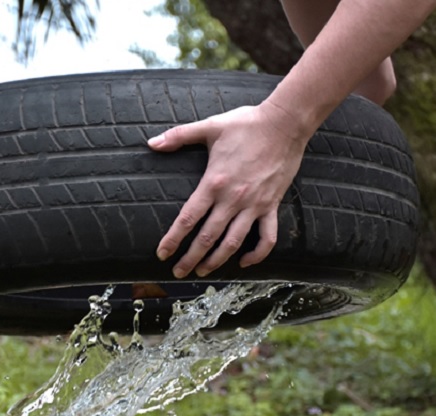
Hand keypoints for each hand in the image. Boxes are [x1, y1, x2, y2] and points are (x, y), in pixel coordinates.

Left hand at [149, 101, 312, 278]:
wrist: (284, 123)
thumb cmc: (246, 124)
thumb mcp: (209, 127)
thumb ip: (178, 136)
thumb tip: (151, 143)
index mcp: (214, 182)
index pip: (188, 218)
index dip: (173, 239)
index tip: (162, 253)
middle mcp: (233, 199)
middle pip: (207, 237)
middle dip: (190, 258)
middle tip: (178, 272)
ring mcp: (254, 205)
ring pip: (233, 243)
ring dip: (217, 261)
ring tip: (203, 272)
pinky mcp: (272, 205)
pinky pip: (267, 237)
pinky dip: (256, 254)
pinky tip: (243, 261)